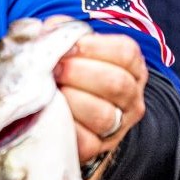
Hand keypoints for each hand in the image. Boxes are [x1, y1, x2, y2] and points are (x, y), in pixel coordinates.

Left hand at [52, 25, 148, 166]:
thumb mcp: (72, 48)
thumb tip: (47, 31)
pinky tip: (52, 114)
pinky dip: (66, 127)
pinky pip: (87, 142)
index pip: (125, 53)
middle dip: (79, 73)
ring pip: (104, 115)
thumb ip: (62, 34)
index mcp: (132, 66)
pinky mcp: (99, 147)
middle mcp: (132, 96)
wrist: (68, 113)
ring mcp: (119, 125)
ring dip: (73, 101)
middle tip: (55, 70)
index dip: (94, 47)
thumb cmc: (69, 72)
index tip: (68, 48)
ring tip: (52, 92)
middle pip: (116, 84)